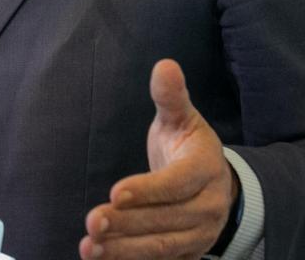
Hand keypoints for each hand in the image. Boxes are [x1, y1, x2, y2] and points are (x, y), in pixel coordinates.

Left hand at [80, 59, 238, 259]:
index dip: (148, 190)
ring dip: (125, 250)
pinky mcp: (189, 253)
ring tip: (90, 247)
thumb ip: (170, 96)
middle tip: (92, 222)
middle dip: (128, 224)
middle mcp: (208, 207)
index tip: (115, 193)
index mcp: (206, 168)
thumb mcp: (181, 118)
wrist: (214, 182)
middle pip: (166, 220)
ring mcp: (200, 234)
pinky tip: (102, 258)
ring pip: (163, 246)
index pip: (177, 183)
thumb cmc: (187, 145)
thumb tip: (165, 65)